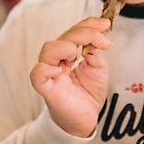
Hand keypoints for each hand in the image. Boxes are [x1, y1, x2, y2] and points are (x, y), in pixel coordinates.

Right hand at [29, 17, 111, 137]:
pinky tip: (62, 69)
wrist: (86, 119)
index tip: (106, 25)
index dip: (89, 24)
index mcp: (69, 53)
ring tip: (78, 56)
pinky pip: (37, 74)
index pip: (74, 31)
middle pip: (63, 37)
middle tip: (103, 42)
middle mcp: (58, 60)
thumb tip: (97, 38)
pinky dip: (46, 68)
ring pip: (48, 49)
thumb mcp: (98, 68)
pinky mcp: (46, 88)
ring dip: (66, 46)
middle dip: (85, 33)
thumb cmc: (89, 93)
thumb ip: (95, 52)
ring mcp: (50, 73)